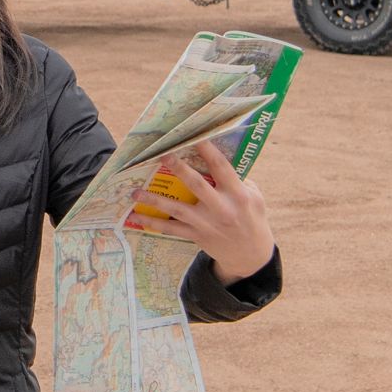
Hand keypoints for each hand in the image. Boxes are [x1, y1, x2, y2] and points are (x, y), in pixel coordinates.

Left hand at [125, 134, 274, 278]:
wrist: (251, 255)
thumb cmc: (253, 219)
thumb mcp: (255, 197)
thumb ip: (238, 180)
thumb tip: (214, 159)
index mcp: (238, 195)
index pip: (221, 167)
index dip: (207, 150)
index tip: (194, 135)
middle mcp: (222, 209)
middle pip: (197, 185)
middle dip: (179, 169)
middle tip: (162, 155)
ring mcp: (207, 224)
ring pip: (177, 209)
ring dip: (155, 200)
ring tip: (135, 192)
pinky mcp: (197, 236)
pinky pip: (172, 229)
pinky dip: (153, 223)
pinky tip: (137, 217)